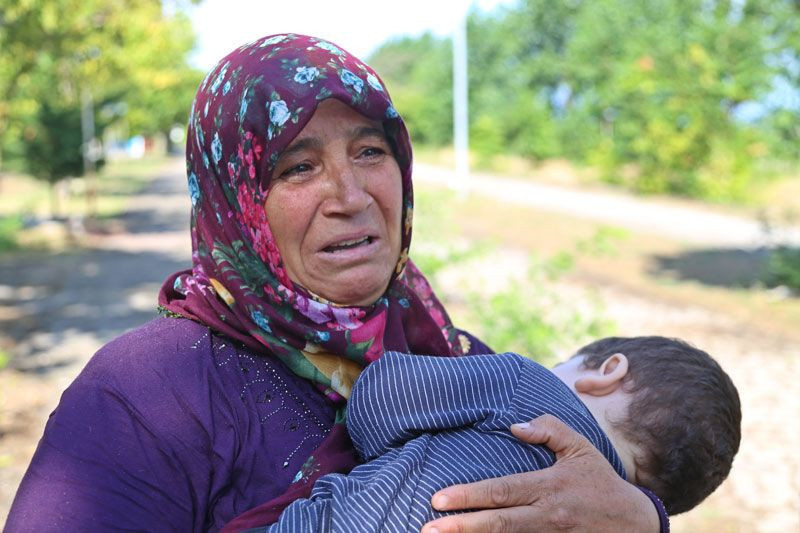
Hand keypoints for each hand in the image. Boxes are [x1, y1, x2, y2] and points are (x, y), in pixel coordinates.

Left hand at [421, 415, 658, 532]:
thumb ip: (549, 430)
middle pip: (498, 523)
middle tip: (427, 527)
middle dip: (461, 526)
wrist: (633, 523)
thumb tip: (515, 426)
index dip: (469, 496)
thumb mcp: (580, 447)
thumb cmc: (600, 480)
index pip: (502, 491)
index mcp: (549, 487)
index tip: (439, 499)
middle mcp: (547, 516)